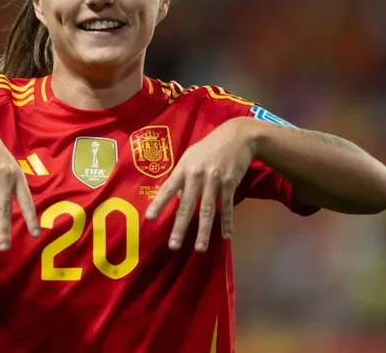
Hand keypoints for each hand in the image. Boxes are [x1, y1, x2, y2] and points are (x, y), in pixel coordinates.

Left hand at [145, 118, 254, 251]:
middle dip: (180, 227)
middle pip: (186, 205)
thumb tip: (177, 197)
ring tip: (199, 248)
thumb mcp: (190, 157)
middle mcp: (197, 176)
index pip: (167, 189)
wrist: (236, 137)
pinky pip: (227, 206)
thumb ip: (182, 176)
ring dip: (203, 231)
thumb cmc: (208, 148)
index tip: (149, 218)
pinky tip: (225, 236)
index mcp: (184, 169)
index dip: (158, 204)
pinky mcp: (230, 183)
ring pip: (207, 210)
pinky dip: (226, 222)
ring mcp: (214, 180)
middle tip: (173, 245)